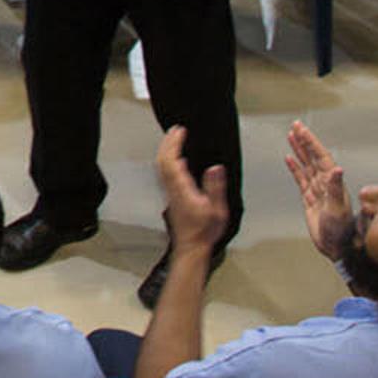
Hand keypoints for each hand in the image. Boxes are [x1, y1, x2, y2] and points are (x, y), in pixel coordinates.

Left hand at [152, 125, 233, 253]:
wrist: (191, 248)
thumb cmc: (204, 231)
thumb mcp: (216, 210)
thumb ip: (215, 188)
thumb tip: (215, 168)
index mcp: (182, 189)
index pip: (172, 162)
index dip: (174, 144)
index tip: (180, 131)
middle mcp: (172, 190)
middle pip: (162, 161)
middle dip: (167, 143)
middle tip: (175, 129)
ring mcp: (170, 194)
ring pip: (161, 167)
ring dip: (166, 150)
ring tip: (174, 139)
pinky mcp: (172, 198)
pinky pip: (165, 174)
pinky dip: (168, 161)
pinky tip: (177, 160)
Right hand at [284, 120, 354, 262]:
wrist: (337, 247)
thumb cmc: (341, 230)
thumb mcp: (338, 208)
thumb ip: (335, 188)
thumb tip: (337, 169)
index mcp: (332, 182)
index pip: (320, 156)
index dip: (311, 142)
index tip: (301, 129)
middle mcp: (325, 182)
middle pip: (312, 156)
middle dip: (304, 140)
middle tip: (295, 125)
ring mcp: (317, 189)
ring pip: (306, 165)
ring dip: (299, 150)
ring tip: (291, 136)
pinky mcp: (309, 199)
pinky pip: (300, 178)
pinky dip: (295, 168)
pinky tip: (289, 158)